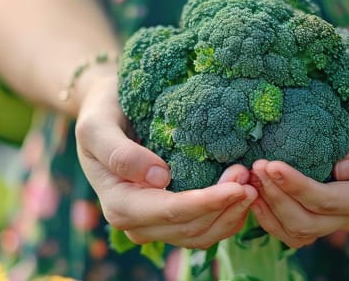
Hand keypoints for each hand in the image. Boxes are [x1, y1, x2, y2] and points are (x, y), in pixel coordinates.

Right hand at [75, 74, 257, 248]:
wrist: (108, 112)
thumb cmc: (102, 114)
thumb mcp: (97, 127)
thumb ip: (119, 153)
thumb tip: (158, 178)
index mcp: (119, 204)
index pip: (169, 212)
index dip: (206, 203)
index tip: (237, 185)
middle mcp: (136, 223)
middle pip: (190, 228)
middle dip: (225, 206)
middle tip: (250, 176)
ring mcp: (155, 226)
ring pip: (201, 235)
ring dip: (230, 215)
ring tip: (251, 184)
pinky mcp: (172, 220)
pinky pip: (204, 230)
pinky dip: (227, 216)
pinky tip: (242, 194)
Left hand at [249, 71, 348, 247]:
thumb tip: (344, 170)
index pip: (328, 200)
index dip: (297, 187)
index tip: (271, 163)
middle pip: (308, 222)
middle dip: (276, 197)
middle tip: (254, 166)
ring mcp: (337, 216)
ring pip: (296, 231)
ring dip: (269, 209)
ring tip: (249, 179)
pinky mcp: (320, 212)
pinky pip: (291, 229)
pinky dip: (269, 217)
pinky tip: (254, 191)